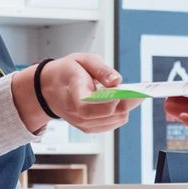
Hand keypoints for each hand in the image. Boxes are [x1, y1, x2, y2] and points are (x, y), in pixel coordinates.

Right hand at [13, 54, 134, 134]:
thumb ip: (101, 69)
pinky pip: (115, 123)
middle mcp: (78, 114)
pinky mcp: (90, 128)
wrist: (48, 89)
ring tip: (124, 91)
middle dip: (130, 100)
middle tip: (139, 88)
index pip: (95, 104)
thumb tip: (117, 80)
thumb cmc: (65, 72)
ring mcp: (84, 124)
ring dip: (127, 106)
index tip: (127, 88)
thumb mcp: (82, 60)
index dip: (114, 98)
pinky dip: (121, 111)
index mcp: (74, 95)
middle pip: (112, 113)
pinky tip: (118, 100)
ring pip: (118, 119)